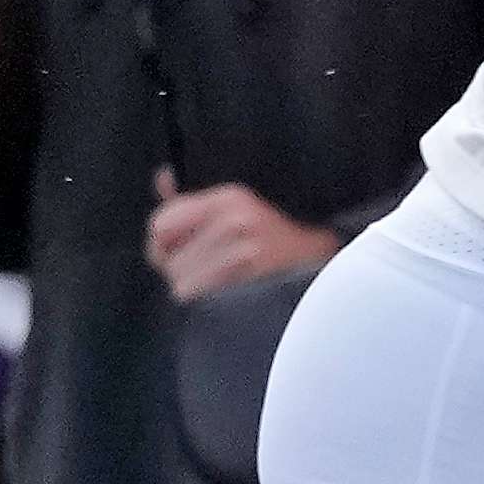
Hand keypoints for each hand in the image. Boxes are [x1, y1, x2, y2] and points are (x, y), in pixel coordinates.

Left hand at [146, 176, 338, 302]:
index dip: (162, 244)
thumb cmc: (277, 242)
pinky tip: (227, 297)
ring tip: (220, 286)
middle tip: (204, 273)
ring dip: (194, 291)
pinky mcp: (250, 283)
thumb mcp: (239, 208)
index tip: (177, 252)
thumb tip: (163, 179)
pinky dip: (207, 304)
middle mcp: (234, 221)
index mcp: (228, 198)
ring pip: (181, 283)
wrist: (323, 271)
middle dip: (178, 271)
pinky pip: (201, 299)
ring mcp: (244, 253)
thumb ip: (193, 198)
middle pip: (167, 259)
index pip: (160, 223)